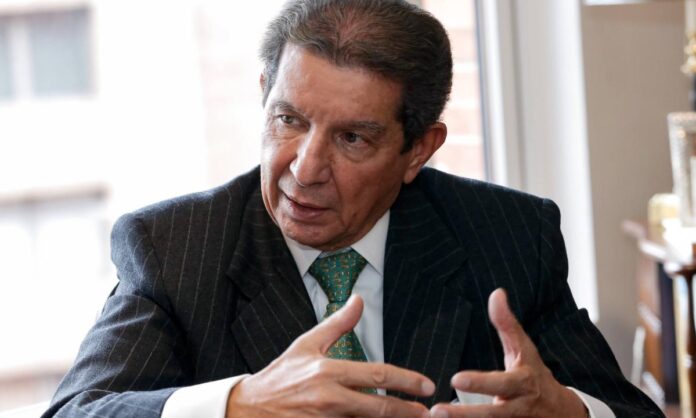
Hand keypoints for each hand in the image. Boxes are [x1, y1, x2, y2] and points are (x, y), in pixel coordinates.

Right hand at [226, 295, 434, 417]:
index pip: (376, 375)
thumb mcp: (306, 345)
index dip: (406, 380)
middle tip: (427, 412)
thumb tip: (358, 300)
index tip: (426, 386)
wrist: (247, 409)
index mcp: (327, 372)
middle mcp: (328, 399)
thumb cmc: (279, 377)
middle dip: (407, 411)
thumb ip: (337, 324)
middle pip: (378, 408)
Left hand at [430, 289, 586, 417]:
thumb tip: (496, 293)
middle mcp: (518, 408)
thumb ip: (507, 324)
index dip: (480, 383)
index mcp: (523, 383)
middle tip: (437, 412)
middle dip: (465, 416)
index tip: (455, 379)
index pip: (501, 383)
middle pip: (492, 415)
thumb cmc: (534, 374)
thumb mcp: (524, 348)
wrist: (561, 412)